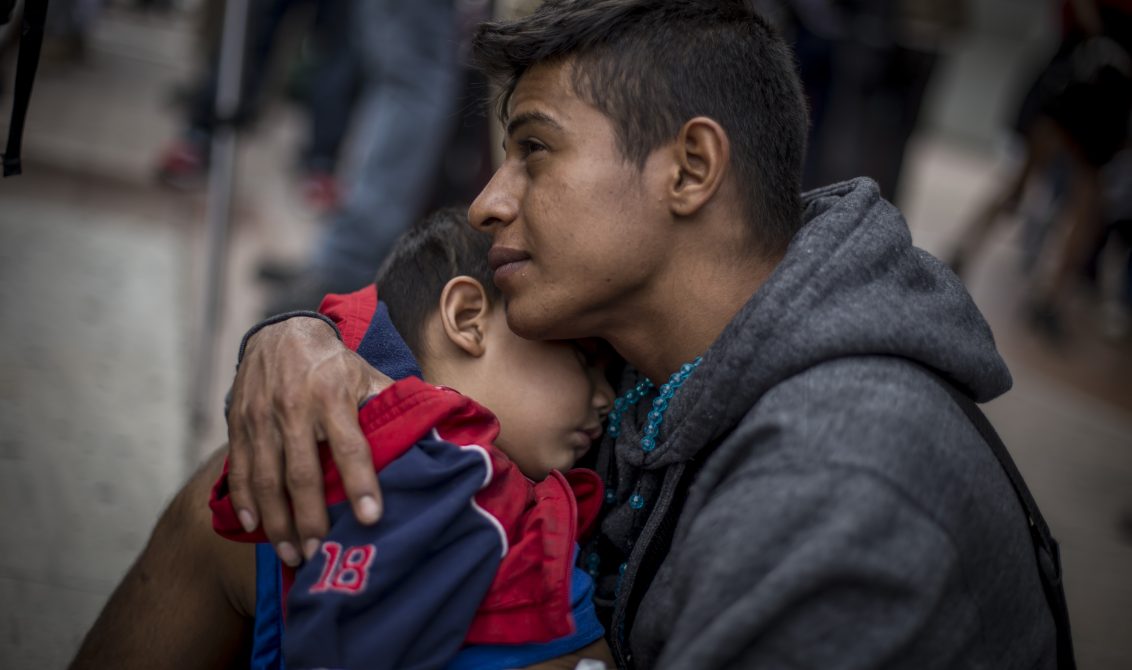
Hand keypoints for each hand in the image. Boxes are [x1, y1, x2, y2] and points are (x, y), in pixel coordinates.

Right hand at [226, 317, 391, 565]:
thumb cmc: (333, 363)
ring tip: (292, 555)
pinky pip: (239, 469)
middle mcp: (295, 408)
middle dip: (311, 519)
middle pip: (302, 473)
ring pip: (266, 479)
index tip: (371, 518)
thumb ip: (391, 403)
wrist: (280, 333)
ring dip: (277, 522)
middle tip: (320, 553)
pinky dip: (244, 502)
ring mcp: (261, 418)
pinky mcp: (238, 424)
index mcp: (333, 396)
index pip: (350, 446)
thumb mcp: (366, 374)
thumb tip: (434, 426)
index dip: (361, 483)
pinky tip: (254, 528)